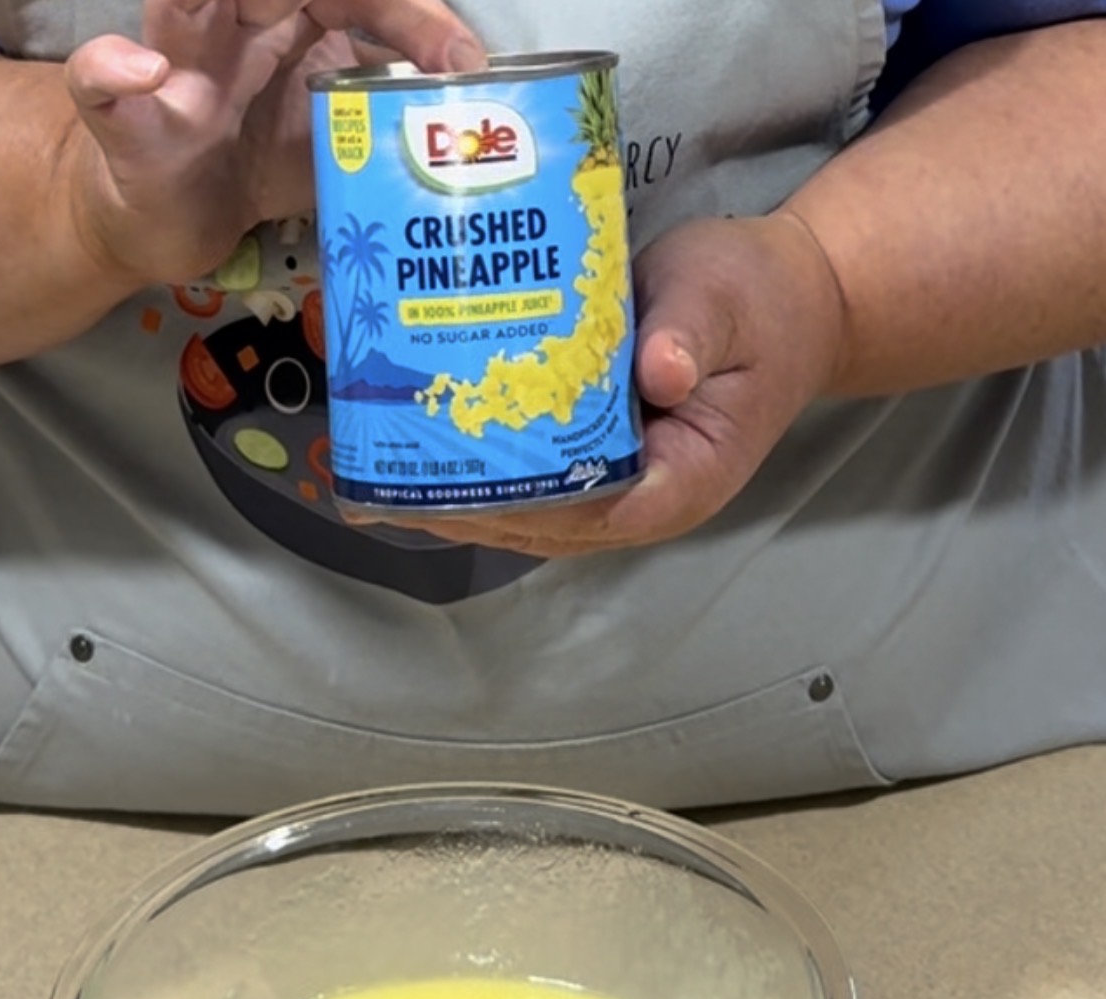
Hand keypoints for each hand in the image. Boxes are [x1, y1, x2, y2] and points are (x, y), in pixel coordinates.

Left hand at [60, 0, 485, 286]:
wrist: (156, 229)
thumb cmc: (134, 177)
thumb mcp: (116, 139)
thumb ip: (106, 92)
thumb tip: (134, 64)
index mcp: (212, 11)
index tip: (392, 20)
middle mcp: (267, 22)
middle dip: (412, 15)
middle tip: (460, 62)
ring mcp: (308, 65)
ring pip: (383, 31)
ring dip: (432, 49)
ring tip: (474, 87)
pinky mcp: (334, 112)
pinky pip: (389, 90)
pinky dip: (429, 102)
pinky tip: (460, 126)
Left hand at [383, 213, 848, 558]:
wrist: (786, 301)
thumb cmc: (760, 303)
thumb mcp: (729, 300)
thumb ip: (694, 332)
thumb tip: (659, 370)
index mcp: (680, 482)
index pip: (589, 514)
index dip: (516, 507)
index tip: (449, 484)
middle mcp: (640, 499)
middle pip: (540, 524)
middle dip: (464, 503)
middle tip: (387, 472)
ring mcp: (616, 486)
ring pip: (527, 510)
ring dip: (461, 492)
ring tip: (385, 465)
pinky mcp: (596, 459)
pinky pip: (531, 478)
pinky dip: (481, 464)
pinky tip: (428, 440)